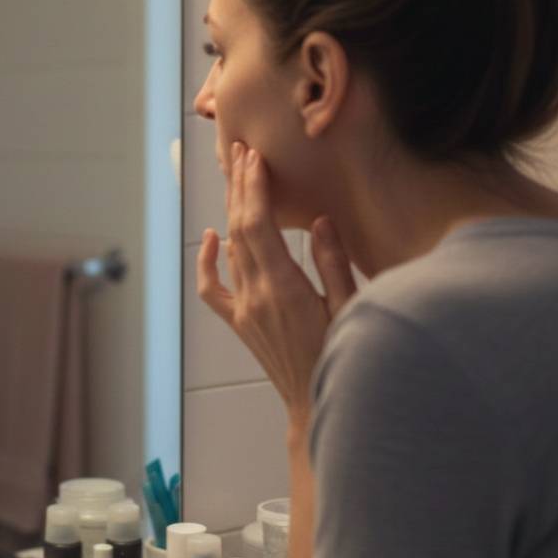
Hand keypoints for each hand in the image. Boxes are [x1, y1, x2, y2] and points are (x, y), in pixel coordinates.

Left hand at [196, 141, 355, 427]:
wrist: (315, 406)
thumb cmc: (340, 359)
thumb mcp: (350, 310)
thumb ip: (333, 265)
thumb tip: (319, 222)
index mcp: (283, 288)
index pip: (259, 226)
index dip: (254, 188)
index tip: (254, 158)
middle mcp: (255, 295)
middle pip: (239, 228)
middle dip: (239, 186)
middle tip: (241, 151)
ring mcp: (243, 309)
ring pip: (229, 250)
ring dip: (231, 211)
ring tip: (236, 176)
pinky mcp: (239, 321)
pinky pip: (212, 288)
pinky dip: (207, 260)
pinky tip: (211, 239)